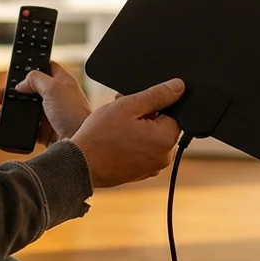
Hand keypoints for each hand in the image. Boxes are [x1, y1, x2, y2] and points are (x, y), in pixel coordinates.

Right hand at [0, 63, 91, 146]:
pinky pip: (25, 128)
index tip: (14, 73)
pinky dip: (14, 127)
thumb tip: (21, 84)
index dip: (30, 68)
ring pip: (25, 110)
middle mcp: (56, 97)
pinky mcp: (45, 131)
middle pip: (29, 90)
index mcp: (62, 83)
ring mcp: (50, 115)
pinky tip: (4, 128)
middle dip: (12, 94)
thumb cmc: (74, 115)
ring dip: (9, 112)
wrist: (79, 146)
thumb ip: (36, 79)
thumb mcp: (54, 88)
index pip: (45, 68)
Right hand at [70, 79, 185, 188]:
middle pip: (162, 127)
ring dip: (137, 130)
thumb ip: (157, 94)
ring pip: (150, 140)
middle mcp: (164, 157)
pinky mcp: (140, 174)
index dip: (154, 103)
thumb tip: (179, 86)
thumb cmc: (100, 136)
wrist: (80, 165)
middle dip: (144, 116)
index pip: (173, 113)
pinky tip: (114, 141)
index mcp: (166, 139)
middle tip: (121, 113)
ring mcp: (152, 168)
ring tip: (114, 127)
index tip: (135, 103)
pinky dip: (131, 145)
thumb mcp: (128, 106)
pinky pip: (141, 153)